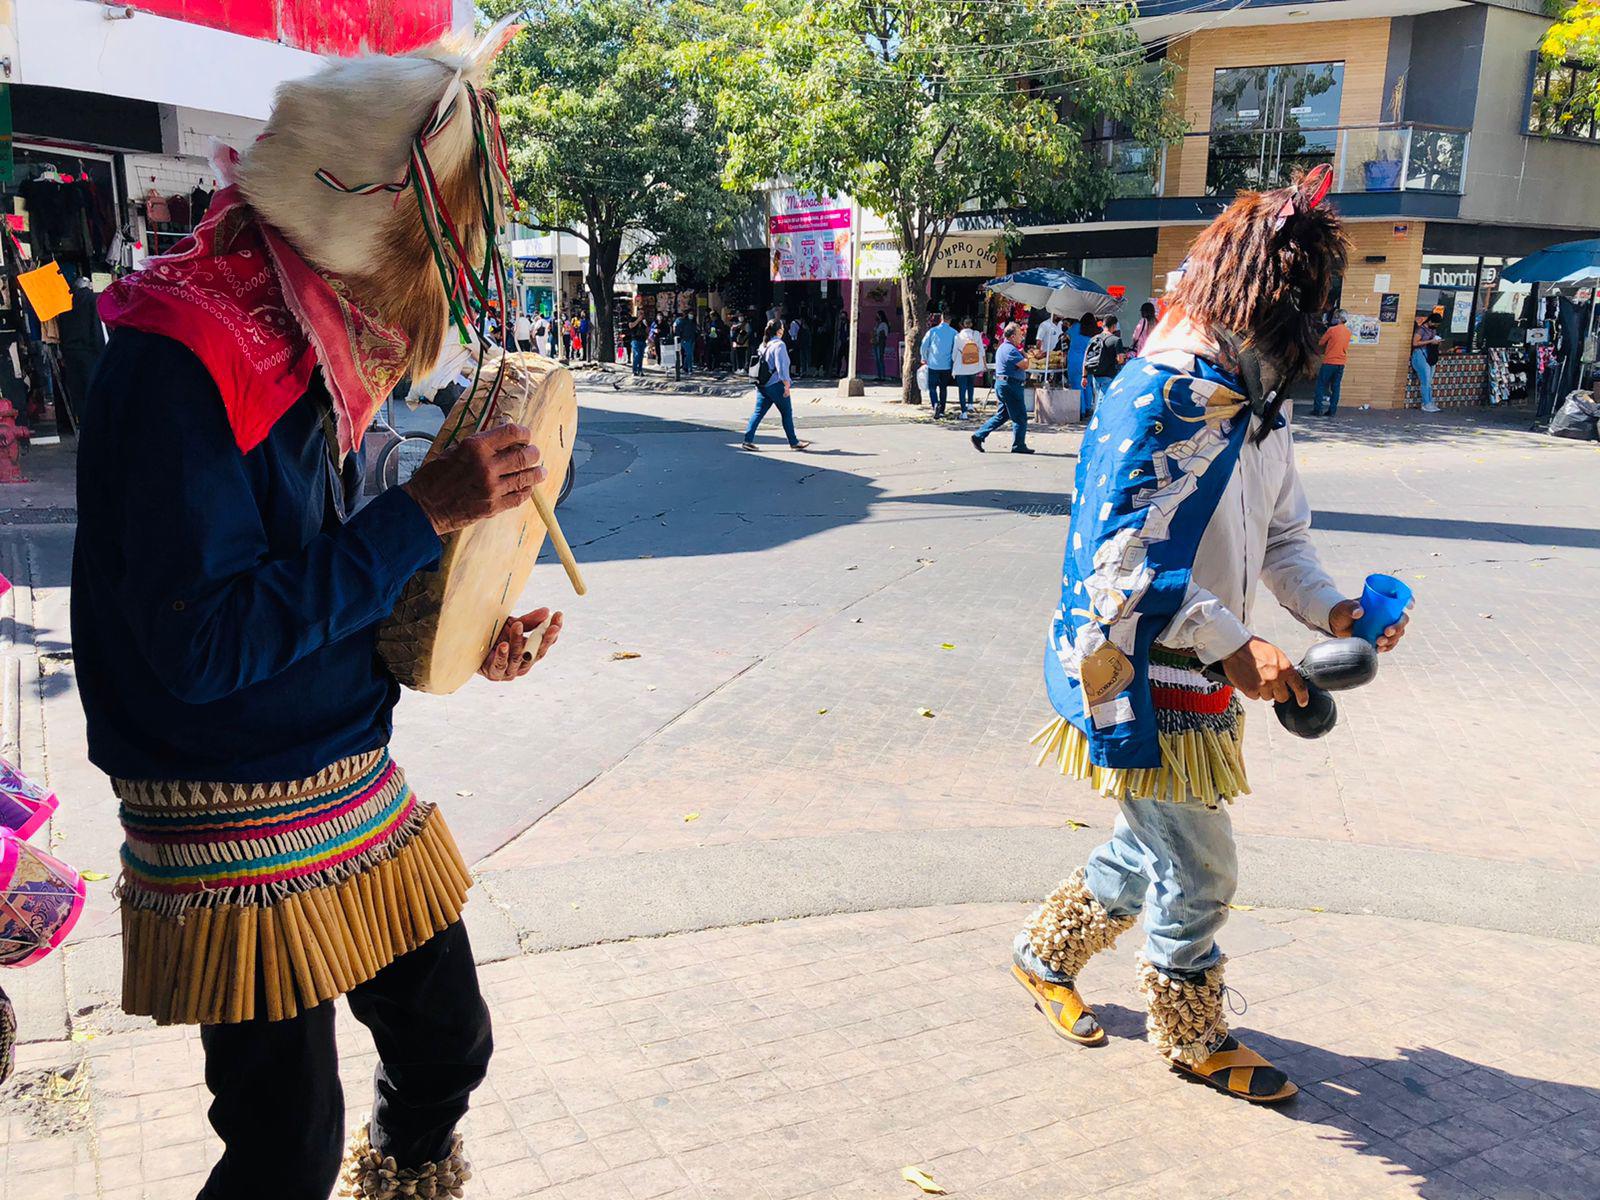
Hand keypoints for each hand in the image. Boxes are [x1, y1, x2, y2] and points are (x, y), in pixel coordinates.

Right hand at [403, 424, 545, 535]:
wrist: (425, 507)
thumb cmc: (435, 477)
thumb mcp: (453, 451)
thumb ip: (478, 445)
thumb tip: (501, 437)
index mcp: (475, 447)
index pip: (511, 433)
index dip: (524, 433)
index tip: (526, 436)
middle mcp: (487, 466)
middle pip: (525, 455)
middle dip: (534, 453)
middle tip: (534, 454)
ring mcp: (492, 488)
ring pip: (527, 477)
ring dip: (537, 473)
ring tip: (540, 471)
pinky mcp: (494, 506)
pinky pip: (520, 497)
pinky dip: (527, 490)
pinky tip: (528, 487)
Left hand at [479, 608, 562, 680]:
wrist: (471, 645)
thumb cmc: (495, 635)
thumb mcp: (512, 625)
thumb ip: (529, 621)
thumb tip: (547, 611)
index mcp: (531, 652)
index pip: (547, 642)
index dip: (554, 630)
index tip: (559, 615)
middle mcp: (525, 664)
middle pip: (538, 653)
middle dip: (545, 639)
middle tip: (550, 626)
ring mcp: (511, 671)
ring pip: (519, 657)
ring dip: (518, 641)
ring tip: (517, 625)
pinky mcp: (495, 674)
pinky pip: (501, 665)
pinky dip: (503, 655)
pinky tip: (504, 645)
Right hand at [1222, 637, 1309, 705]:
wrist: (1236, 647)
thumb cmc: (1255, 648)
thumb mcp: (1276, 655)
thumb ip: (1284, 668)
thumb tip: (1288, 679)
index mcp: (1285, 668)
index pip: (1299, 687)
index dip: (1302, 697)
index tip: (1302, 702)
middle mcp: (1276, 679)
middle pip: (1283, 697)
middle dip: (1278, 693)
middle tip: (1271, 686)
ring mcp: (1263, 686)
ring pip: (1268, 697)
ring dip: (1264, 691)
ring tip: (1257, 679)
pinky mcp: (1251, 690)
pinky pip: (1255, 696)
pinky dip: (1253, 691)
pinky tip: (1249, 680)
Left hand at [1329, 598, 1409, 651]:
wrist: (1337, 625)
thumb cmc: (1342, 612)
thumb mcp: (1344, 608)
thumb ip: (1350, 608)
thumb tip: (1359, 612)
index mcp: (1382, 602)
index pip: (1400, 598)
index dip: (1409, 600)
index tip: (1410, 606)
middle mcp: (1387, 614)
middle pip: (1402, 619)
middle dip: (1398, 627)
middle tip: (1387, 632)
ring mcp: (1386, 625)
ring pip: (1398, 633)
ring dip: (1393, 639)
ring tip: (1379, 643)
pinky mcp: (1382, 636)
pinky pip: (1391, 643)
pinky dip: (1388, 647)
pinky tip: (1380, 649)